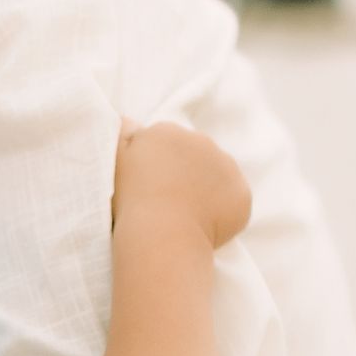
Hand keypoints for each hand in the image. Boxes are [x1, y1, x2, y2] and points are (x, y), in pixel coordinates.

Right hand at [112, 120, 251, 247]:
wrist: (162, 234)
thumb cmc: (131, 201)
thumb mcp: (115, 161)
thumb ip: (123, 135)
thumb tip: (129, 120)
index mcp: (167, 132)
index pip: (164, 144)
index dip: (155, 166)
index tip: (145, 187)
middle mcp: (201, 141)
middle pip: (193, 157)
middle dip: (183, 175)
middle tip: (164, 203)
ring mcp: (226, 166)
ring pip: (215, 178)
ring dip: (203, 192)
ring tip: (183, 218)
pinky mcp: (241, 194)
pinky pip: (231, 202)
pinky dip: (221, 214)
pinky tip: (201, 228)